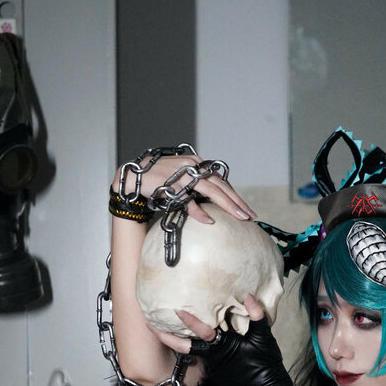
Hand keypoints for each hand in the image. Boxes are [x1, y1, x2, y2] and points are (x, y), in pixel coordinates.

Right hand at [111, 152, 255, 225]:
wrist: (134, 177)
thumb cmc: (159, 182)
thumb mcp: (182, 186)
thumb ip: (196, 194)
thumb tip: (210, 212)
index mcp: (198, 165)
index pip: (221, 182)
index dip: (235, 197)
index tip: (247, 211)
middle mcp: (193, 167)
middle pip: (221, 185)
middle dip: (237, 202)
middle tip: (250, 216)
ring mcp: (184, 174)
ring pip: (211, 190)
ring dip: (227, 204)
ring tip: (239, 217)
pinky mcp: (172, 184)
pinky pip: (188, 199)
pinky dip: (198, 210)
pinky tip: (209, 220)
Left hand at [159, 295, 284, 385]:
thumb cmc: (265, 362)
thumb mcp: (264, 337)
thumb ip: (256, 315)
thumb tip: (247, 296)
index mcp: (222, 346)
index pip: (202, 333)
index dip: (190, 322)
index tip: (177, 311)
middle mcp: (211, 356)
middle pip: (184, 346)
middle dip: (166, 336)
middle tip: (150, 323)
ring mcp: (211, 364)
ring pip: (188, 350)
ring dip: (174, 339)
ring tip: (160, 325)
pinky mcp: (214, 368)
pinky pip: (199, 353)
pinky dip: (189, 343)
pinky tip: (182, 333)